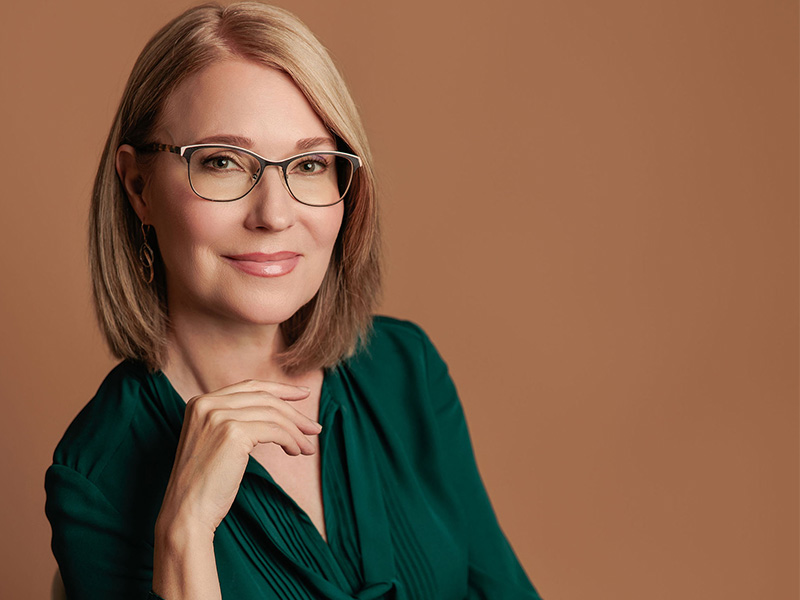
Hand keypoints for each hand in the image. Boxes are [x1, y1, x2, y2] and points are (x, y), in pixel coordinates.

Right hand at [156, 379, 321, 536]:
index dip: (280, 389)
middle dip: (294, 412)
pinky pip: (274, 430)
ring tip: (308, 447)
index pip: (249, 386)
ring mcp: (218, 416)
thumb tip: (277, 413)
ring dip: (296, 431)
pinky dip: (290, 440)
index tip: (303, 394)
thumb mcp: (216, 441)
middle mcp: (207, 403)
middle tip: (314, 428)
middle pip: (264, 398)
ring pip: (272, 414)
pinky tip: (295, 452)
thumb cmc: (205, 484)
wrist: (186, 512)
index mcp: (200, 402)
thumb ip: (234, 421)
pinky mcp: (232, 432)